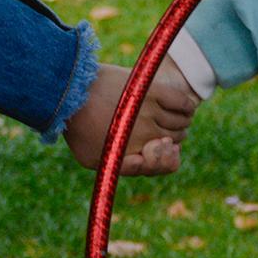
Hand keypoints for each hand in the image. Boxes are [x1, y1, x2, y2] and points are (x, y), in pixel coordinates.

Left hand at [64, 58, 200, 176]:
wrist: (69, 91)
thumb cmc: (79, 128)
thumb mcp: (93, 160)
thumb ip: (122, 167)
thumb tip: (148, 158)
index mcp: (135, 153)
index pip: (168, 163)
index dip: (168, 158)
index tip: (162, 147)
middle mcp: (147, 134)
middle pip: (177, 139)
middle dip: (174, 137)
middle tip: (164, 130)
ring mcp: (151, 111)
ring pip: (182, 122)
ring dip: (182, 121)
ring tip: (173, 117)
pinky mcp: (152, 90)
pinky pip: (183, 102)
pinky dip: (187, 107)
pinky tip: (185, 107)